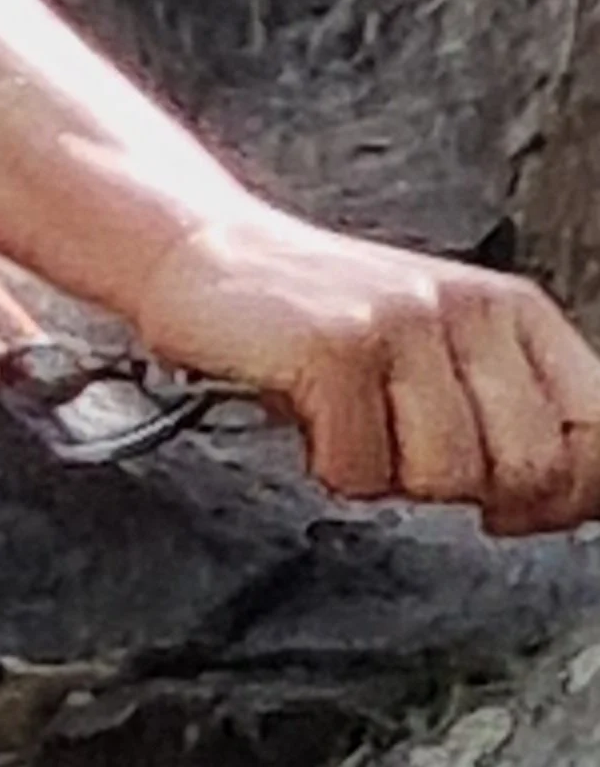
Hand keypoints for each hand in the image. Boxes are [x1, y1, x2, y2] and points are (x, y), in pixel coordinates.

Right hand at [133, 207, 599, 534]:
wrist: (206, 257)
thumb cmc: (319, 320)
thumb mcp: (436, 353)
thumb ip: (504, 416)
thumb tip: (563, 505)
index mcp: (513, 313)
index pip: (597, 432)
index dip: (565, 495)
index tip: (512, 509)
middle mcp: (471, 310)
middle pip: (529, 470)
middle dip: (466, 491)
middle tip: (404, 453)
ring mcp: (405, 324)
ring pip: (445, 478)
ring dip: (386, 475)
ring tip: (352, 425)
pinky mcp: (338, 347)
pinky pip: (359, 471)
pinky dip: (327, 465)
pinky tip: (311, 419)